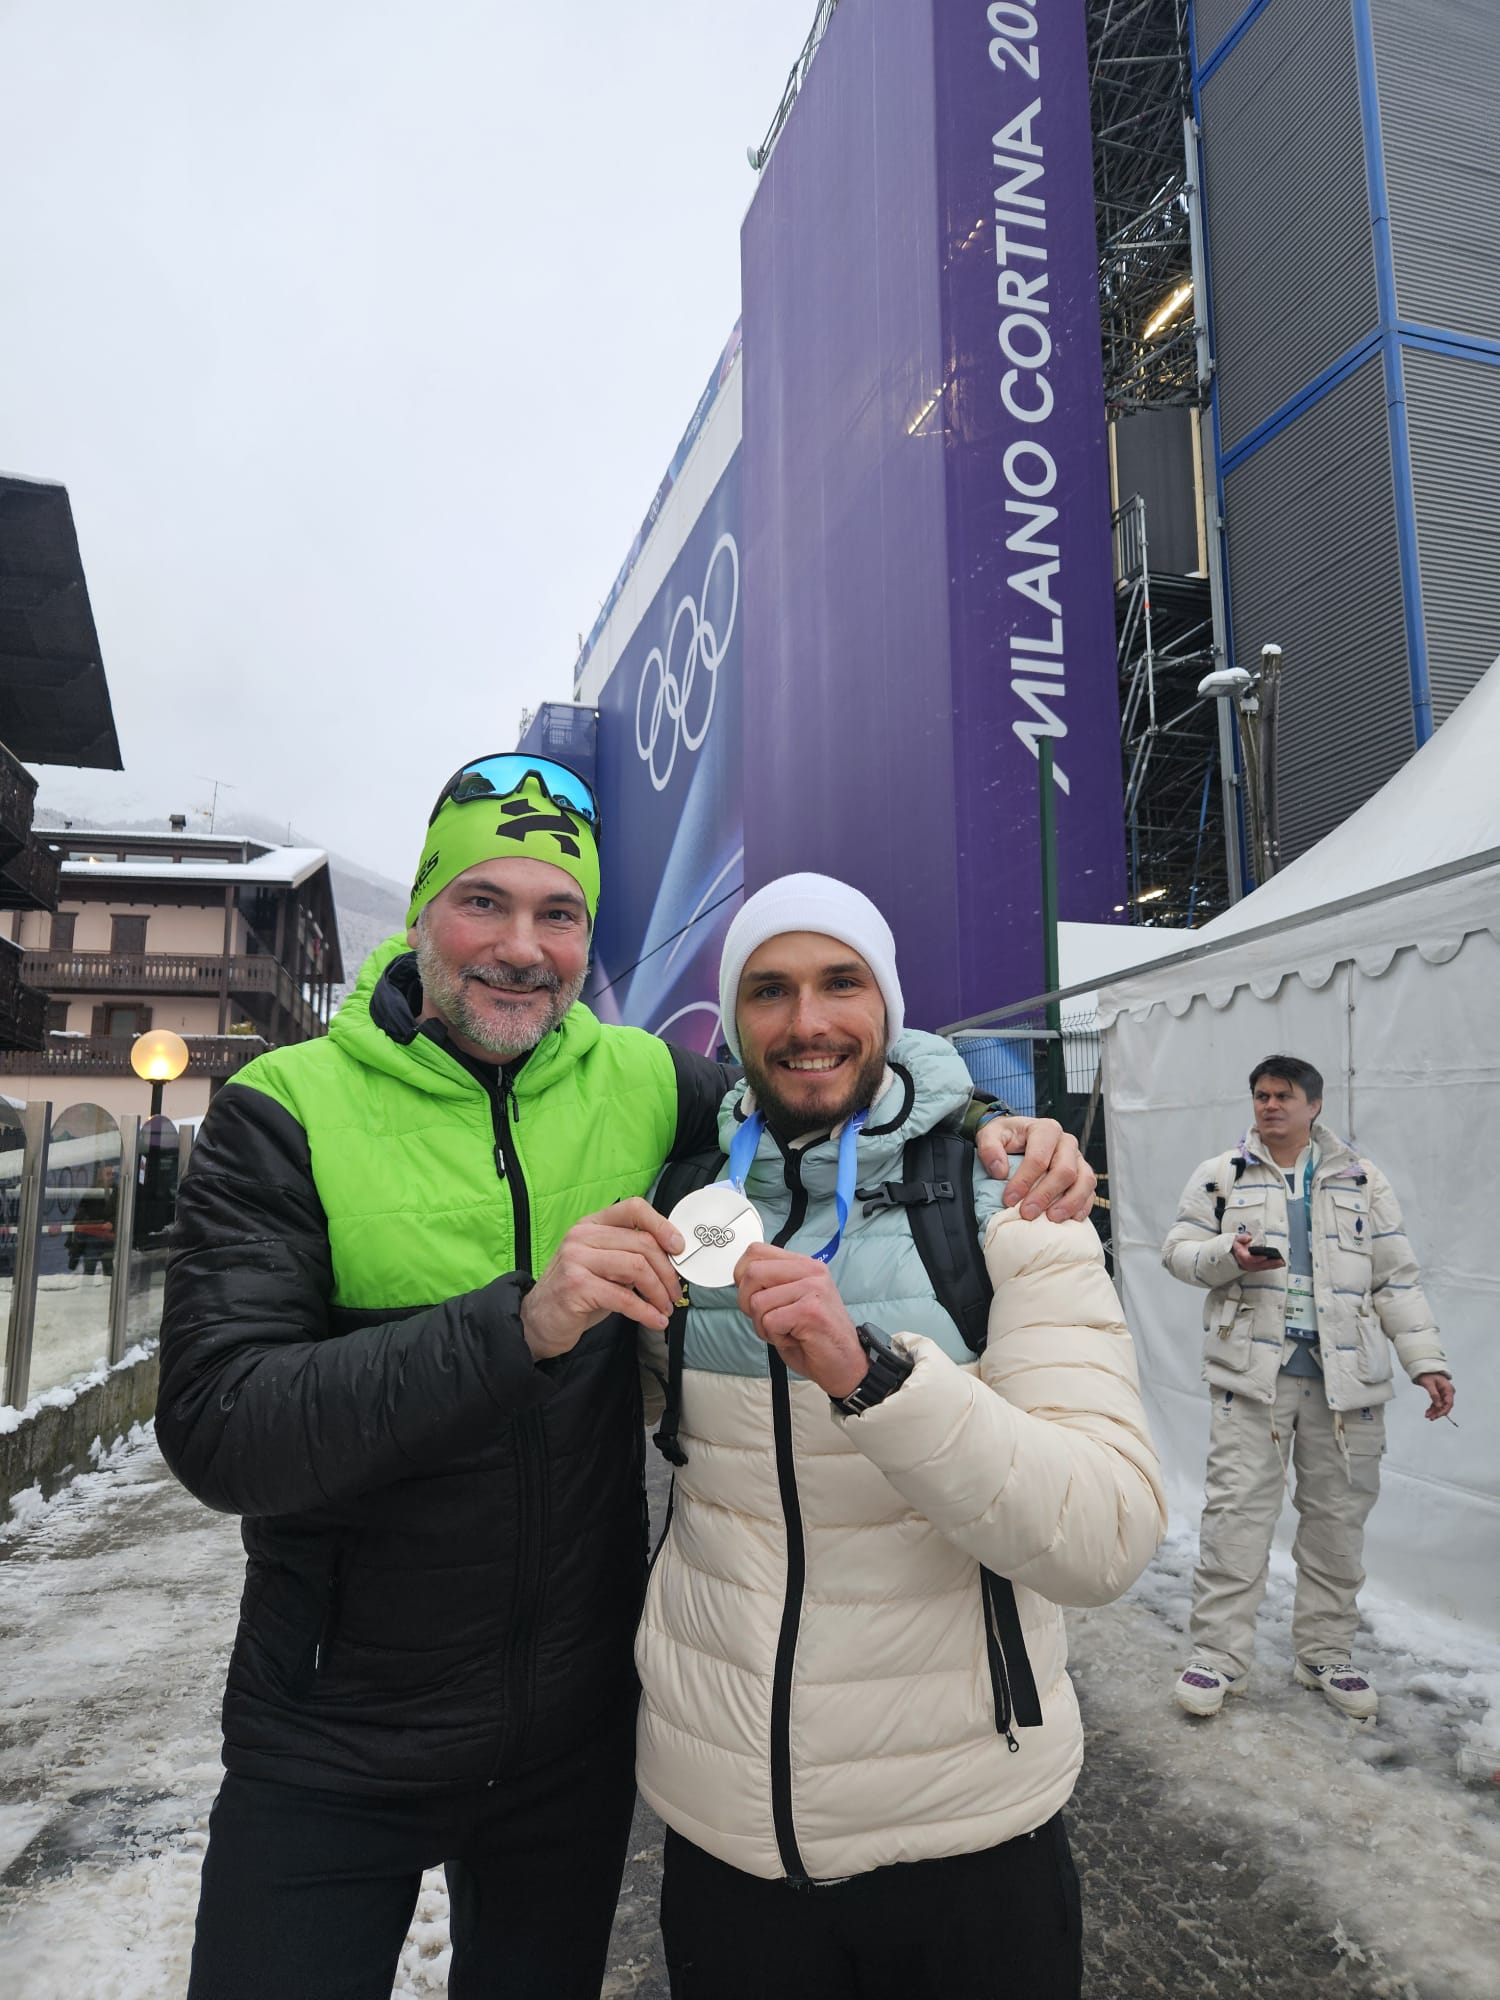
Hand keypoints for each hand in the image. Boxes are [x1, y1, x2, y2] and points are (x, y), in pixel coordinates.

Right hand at [520, 1197, 683, 1361]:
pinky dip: (645, 1312)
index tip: (679, 1247)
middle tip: (675, 1292)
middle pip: (642, 1243)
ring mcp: (576, 1259)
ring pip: (637, 1268)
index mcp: (592, 1224)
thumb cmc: (578, 1294)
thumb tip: (672, 1259)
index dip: (662, 1225)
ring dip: (658, 1293)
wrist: (538, 1321)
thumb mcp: (604, 1266)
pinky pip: (623, 1298)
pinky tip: (654, 1321)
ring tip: (665, 1308)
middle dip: (667, 1272)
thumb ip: (630, 1255)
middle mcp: (582, 1236)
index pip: (633, 1208)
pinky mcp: (576, 1286)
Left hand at [733, 1243, 865, 1398]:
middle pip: (752, 1273)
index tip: (752, 1296)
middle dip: (748, 1303)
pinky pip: (769, 1321)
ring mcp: (813, 1289)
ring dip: (764, 1326)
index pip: (756, 1251)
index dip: (742, 1275)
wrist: (845, 1365)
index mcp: (804, 1264)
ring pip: (758, 1302)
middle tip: (769, 1320)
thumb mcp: (789, 1300)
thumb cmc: (814, 1337)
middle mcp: (810, 1271)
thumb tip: (740, 1277)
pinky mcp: (810, 1310)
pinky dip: (776, 1337)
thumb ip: (770, 1284)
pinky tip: (796, 1339)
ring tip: (788, 1331)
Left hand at [976, 1116, 1095, 1221]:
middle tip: (1027, 1214)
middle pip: (1064, 1170)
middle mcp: (1066, 1142)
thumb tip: (1000, 1171)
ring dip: (1069, 1203)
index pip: (1039, 1157)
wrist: (1019, 1137)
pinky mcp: (1084, 1175)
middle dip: (1045, 1195)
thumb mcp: (990, 1135)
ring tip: (1051, 1219)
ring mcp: (1078, 1159)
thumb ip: (989, 1148)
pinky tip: (1069, 1219)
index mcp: (1045, 1129)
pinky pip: (1090, 1192)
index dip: (1024, 1181)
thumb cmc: (1006, 1137)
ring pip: (1085, 1181)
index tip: (1009, 1200)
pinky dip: (1082, 1207)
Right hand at [1230, 1228, 1281, 1270]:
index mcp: (1241, 1256)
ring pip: (1263, 1267)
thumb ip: (1241, 1238)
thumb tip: (1248, 1238)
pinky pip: (1265, 1268)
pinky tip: (1279, 1264)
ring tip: (1282, 1262)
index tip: (1265, 1256)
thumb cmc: (1237, 1246)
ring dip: (1273, 1265)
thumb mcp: (1236, 1239)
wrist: (1233, 1254)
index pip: (1250, 1259)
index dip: (1257, 1258)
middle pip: (1259, 1265)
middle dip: (1270, 1263)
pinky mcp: (1255, 1268)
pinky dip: (1272, 1266)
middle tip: (1279, 1260)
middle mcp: (1246, 1264)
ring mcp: (1251, 1267)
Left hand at [1416, 1372, 1454, 1419]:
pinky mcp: (1440, 1395)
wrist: (1425, 1370)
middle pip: (1445, 1406)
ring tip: (1427, 1416)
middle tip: (1430, 1418)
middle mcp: (1448, 1392)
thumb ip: (1434, 1394)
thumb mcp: (1429, 1384)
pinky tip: (1428, 1412)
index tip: (1437, 1416)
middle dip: (1438, 1412)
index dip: (1443, 1411)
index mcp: (1448, 1389)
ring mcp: (1444, 1394)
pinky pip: (1437, 1403)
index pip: (1449, 1403)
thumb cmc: (1427, 1375)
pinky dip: (1433, 1408)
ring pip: (1441, 1406)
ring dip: (1434, 1412)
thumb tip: (1438, 1406)